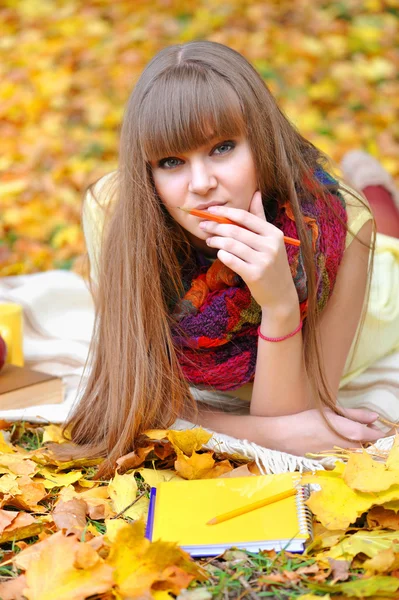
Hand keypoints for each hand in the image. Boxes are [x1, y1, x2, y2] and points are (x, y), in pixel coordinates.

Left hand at [199, 191, 297, 310]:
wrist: (280, 293)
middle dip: (215, 226)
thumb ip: (260, 217)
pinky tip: (219, 252)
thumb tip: (255, 193)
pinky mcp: (254, 275)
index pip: (245, 217)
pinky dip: (222, 254)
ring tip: (209, 240)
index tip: (211, 211)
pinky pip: (231, 260)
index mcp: (274, 233)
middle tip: (204, 226)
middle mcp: (270, 246)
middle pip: (235, 230)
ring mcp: (263, 261)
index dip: (225, 212)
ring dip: (216, 240)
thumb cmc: (272, 263)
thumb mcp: (270, 240)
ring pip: (231, 245)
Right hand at [272, 407, 387, 455]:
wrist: (284, 438)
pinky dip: (351, 456)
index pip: (375, 437)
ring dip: (363, 449)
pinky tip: (342, 449)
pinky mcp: (334, 467)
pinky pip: (349, 463)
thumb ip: (355, 415)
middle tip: (369, 433)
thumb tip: (374, 417)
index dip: (382, 434)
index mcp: (350, 433)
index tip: (387, 431)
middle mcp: (349, 449)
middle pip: (370, 450)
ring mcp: (341, 460)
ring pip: (360, 457)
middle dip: (373, 442)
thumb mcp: (331, 413)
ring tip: (353, 440)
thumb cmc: (306, 420)